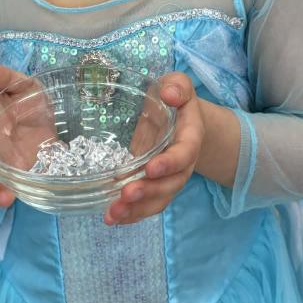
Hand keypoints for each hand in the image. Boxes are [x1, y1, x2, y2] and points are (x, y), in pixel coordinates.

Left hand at [104, 73, 203, 226]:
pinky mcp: (154, 186)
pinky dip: (131, 214)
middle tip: (126, 194)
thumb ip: (177, 86)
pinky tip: (112, 217)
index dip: (169, 163)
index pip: (184, 154)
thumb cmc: (176, 98)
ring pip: (158, 200)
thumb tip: (169, 94)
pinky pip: (147, 205)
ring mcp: (168, 178)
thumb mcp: (179, 84)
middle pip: (170, 184)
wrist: (181, 118)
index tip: (150, 168)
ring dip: (137, 210)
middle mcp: (183, 164)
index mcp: (190, 138)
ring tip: (113, 214)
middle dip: (149, 192)